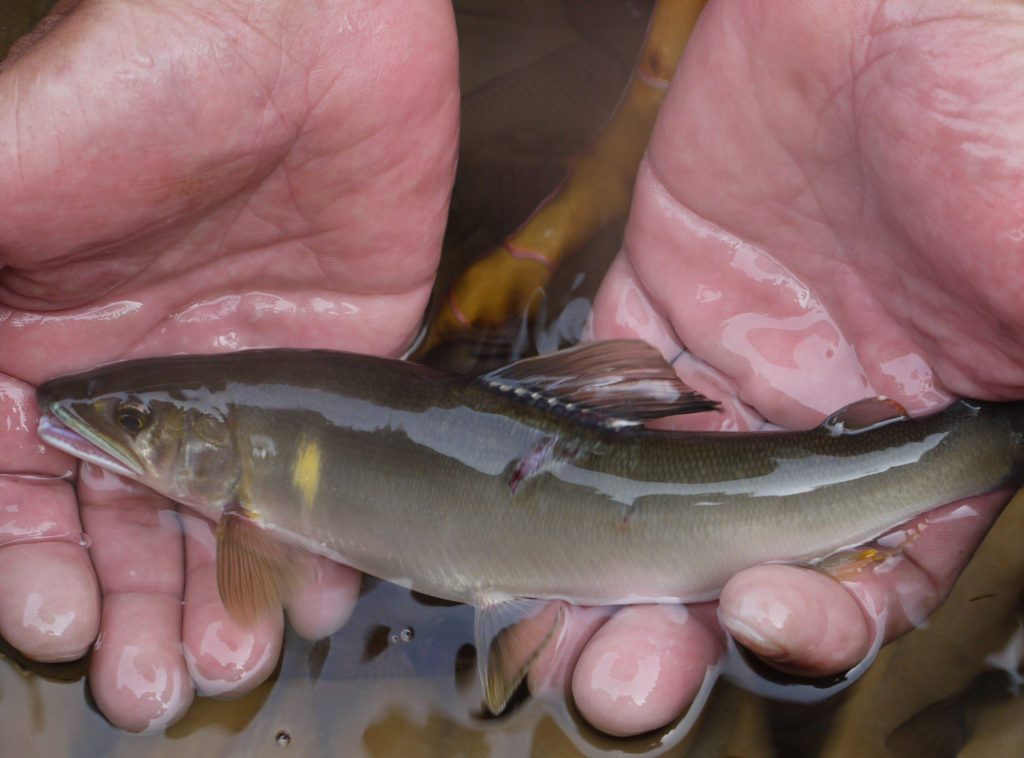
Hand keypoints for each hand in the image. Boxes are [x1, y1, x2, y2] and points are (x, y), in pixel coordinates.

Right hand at [0, 0, 456, 731]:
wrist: (310, 27)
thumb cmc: (149, 77)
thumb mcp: (10, 171)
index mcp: (36, 347)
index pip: (15, 495)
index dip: (26, 568)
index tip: (59, 624)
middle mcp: (135, 380)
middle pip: (118, 530)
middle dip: (132, 614)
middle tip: (159, 683)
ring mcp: (237, 380)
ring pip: (220, 521)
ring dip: (224, 600)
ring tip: (234, 662)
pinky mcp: (330, 368)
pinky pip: (321, 477)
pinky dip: (321, 541)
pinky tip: (319, 590)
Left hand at [543, 0, 1023, 734]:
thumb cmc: (994, 108)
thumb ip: (1013, 395)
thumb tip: (1016, 489)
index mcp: (929, 438)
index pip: (869, 573)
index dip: (817, 618)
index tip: (767, 617)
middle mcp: (823, 421)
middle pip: (739, 561)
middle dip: (679, 630)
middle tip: (616, 681)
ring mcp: (734, 367)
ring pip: (653, 506)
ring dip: (599, 578)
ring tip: (550, 636)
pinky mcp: (658, 303)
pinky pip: (600, 399)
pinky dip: (564, 457)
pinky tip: (525, 505)